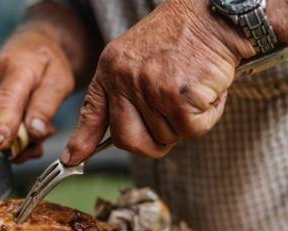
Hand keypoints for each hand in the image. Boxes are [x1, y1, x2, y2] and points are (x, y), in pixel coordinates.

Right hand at [0, 29, 75, 162]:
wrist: (30, 49)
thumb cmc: (48, 65)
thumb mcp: (60, 81)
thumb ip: (47, 106)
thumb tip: (34, 133)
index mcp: (14, 70)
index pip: (4, 101)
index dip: (3, 124)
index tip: (2, 143)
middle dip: (15, 146)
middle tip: (39, 147)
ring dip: (12, 146)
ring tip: (35, 135)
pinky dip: (7, 140)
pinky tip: (24, 129)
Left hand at [60, 0, 255, 164]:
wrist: (214, 13)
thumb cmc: (182, 36)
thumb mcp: (138, 56)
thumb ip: (126, 90)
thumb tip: (121, 134)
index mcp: (111, 68)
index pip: (93, 111)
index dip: (82, 140)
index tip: (73, 159)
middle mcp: (124, 80)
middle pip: (129, 141)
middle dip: (152, 144)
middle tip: (171, 125)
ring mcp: (150, 90)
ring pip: (166, 138)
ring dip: (186, 122)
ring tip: (193, 89)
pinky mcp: (179, 98)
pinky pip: (192, 131)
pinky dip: (208, 117)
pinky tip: (209, 91)